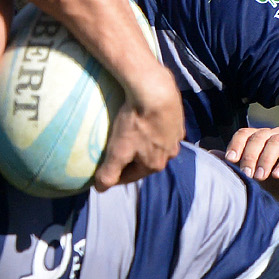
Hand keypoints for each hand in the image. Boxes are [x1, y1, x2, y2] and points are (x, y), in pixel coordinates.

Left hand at [93, 67, 183, 190]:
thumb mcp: (118, 151)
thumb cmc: (135, 122)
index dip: (116, 176)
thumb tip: (100, 189)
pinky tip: (144, 120)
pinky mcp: (178, 118)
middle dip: (131, 160)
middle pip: (145, 161)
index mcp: (156, 165)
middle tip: (116, 151)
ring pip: (156, 144)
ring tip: (130, 135)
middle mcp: (170, 153)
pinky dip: (152, 128)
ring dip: (143, 143)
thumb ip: (109, 173)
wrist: (155, 89)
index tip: (104, 171)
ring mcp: (177, 135)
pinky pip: (162, 128)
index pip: (131, 177)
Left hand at [223, 125, 278, 199]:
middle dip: (250, 155)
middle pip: (260, 136)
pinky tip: (278, 175)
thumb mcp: (258, 180)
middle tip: (246, 174)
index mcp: (264, 138)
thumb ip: (238, 167)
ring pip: (277, 142)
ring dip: (266, 159)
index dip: (236, 145)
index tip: (230, 161)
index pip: (245, 133)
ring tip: (261, 177)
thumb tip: (212, 155)